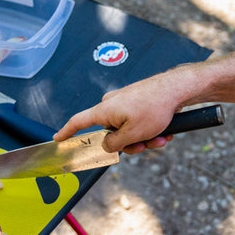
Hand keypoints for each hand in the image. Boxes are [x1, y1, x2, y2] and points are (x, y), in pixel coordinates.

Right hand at [54, 80, 182, 154]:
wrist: (176, 89)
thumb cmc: (154, 107)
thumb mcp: (133, 134)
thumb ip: (115, 144)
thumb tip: (107, 145)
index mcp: (104, 111)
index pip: (78, 122)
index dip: (67, 132)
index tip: (58, 139)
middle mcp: (111, 106)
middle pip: (111, 134)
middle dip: (130, 144)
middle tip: (144, 145)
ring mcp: (125, 104)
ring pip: (129, 131)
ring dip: (145, 139)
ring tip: (160, 137)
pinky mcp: (137, 103)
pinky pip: (138, 123)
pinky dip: (150, 130)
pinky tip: (165, 132)